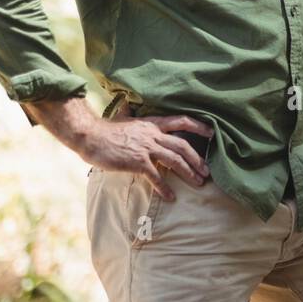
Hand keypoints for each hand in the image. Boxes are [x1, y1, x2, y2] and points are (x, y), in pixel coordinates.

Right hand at [81, 103, 211, 200]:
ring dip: (188, 173)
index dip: (198, 126)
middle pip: (182, 145)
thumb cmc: (105, 130)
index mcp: (152, 123)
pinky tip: (171, 197)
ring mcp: (146, 148)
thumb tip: (129, 104)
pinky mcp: (137, 161)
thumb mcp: (124, 118)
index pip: (181, 121)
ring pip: (174, 160)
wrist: (90, 136)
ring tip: (198, 183)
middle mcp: (152, 134)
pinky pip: (155, 176)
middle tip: (207, 171)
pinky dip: (164, 187)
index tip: (212, 132)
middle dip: (197, 159)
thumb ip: (132, 115)